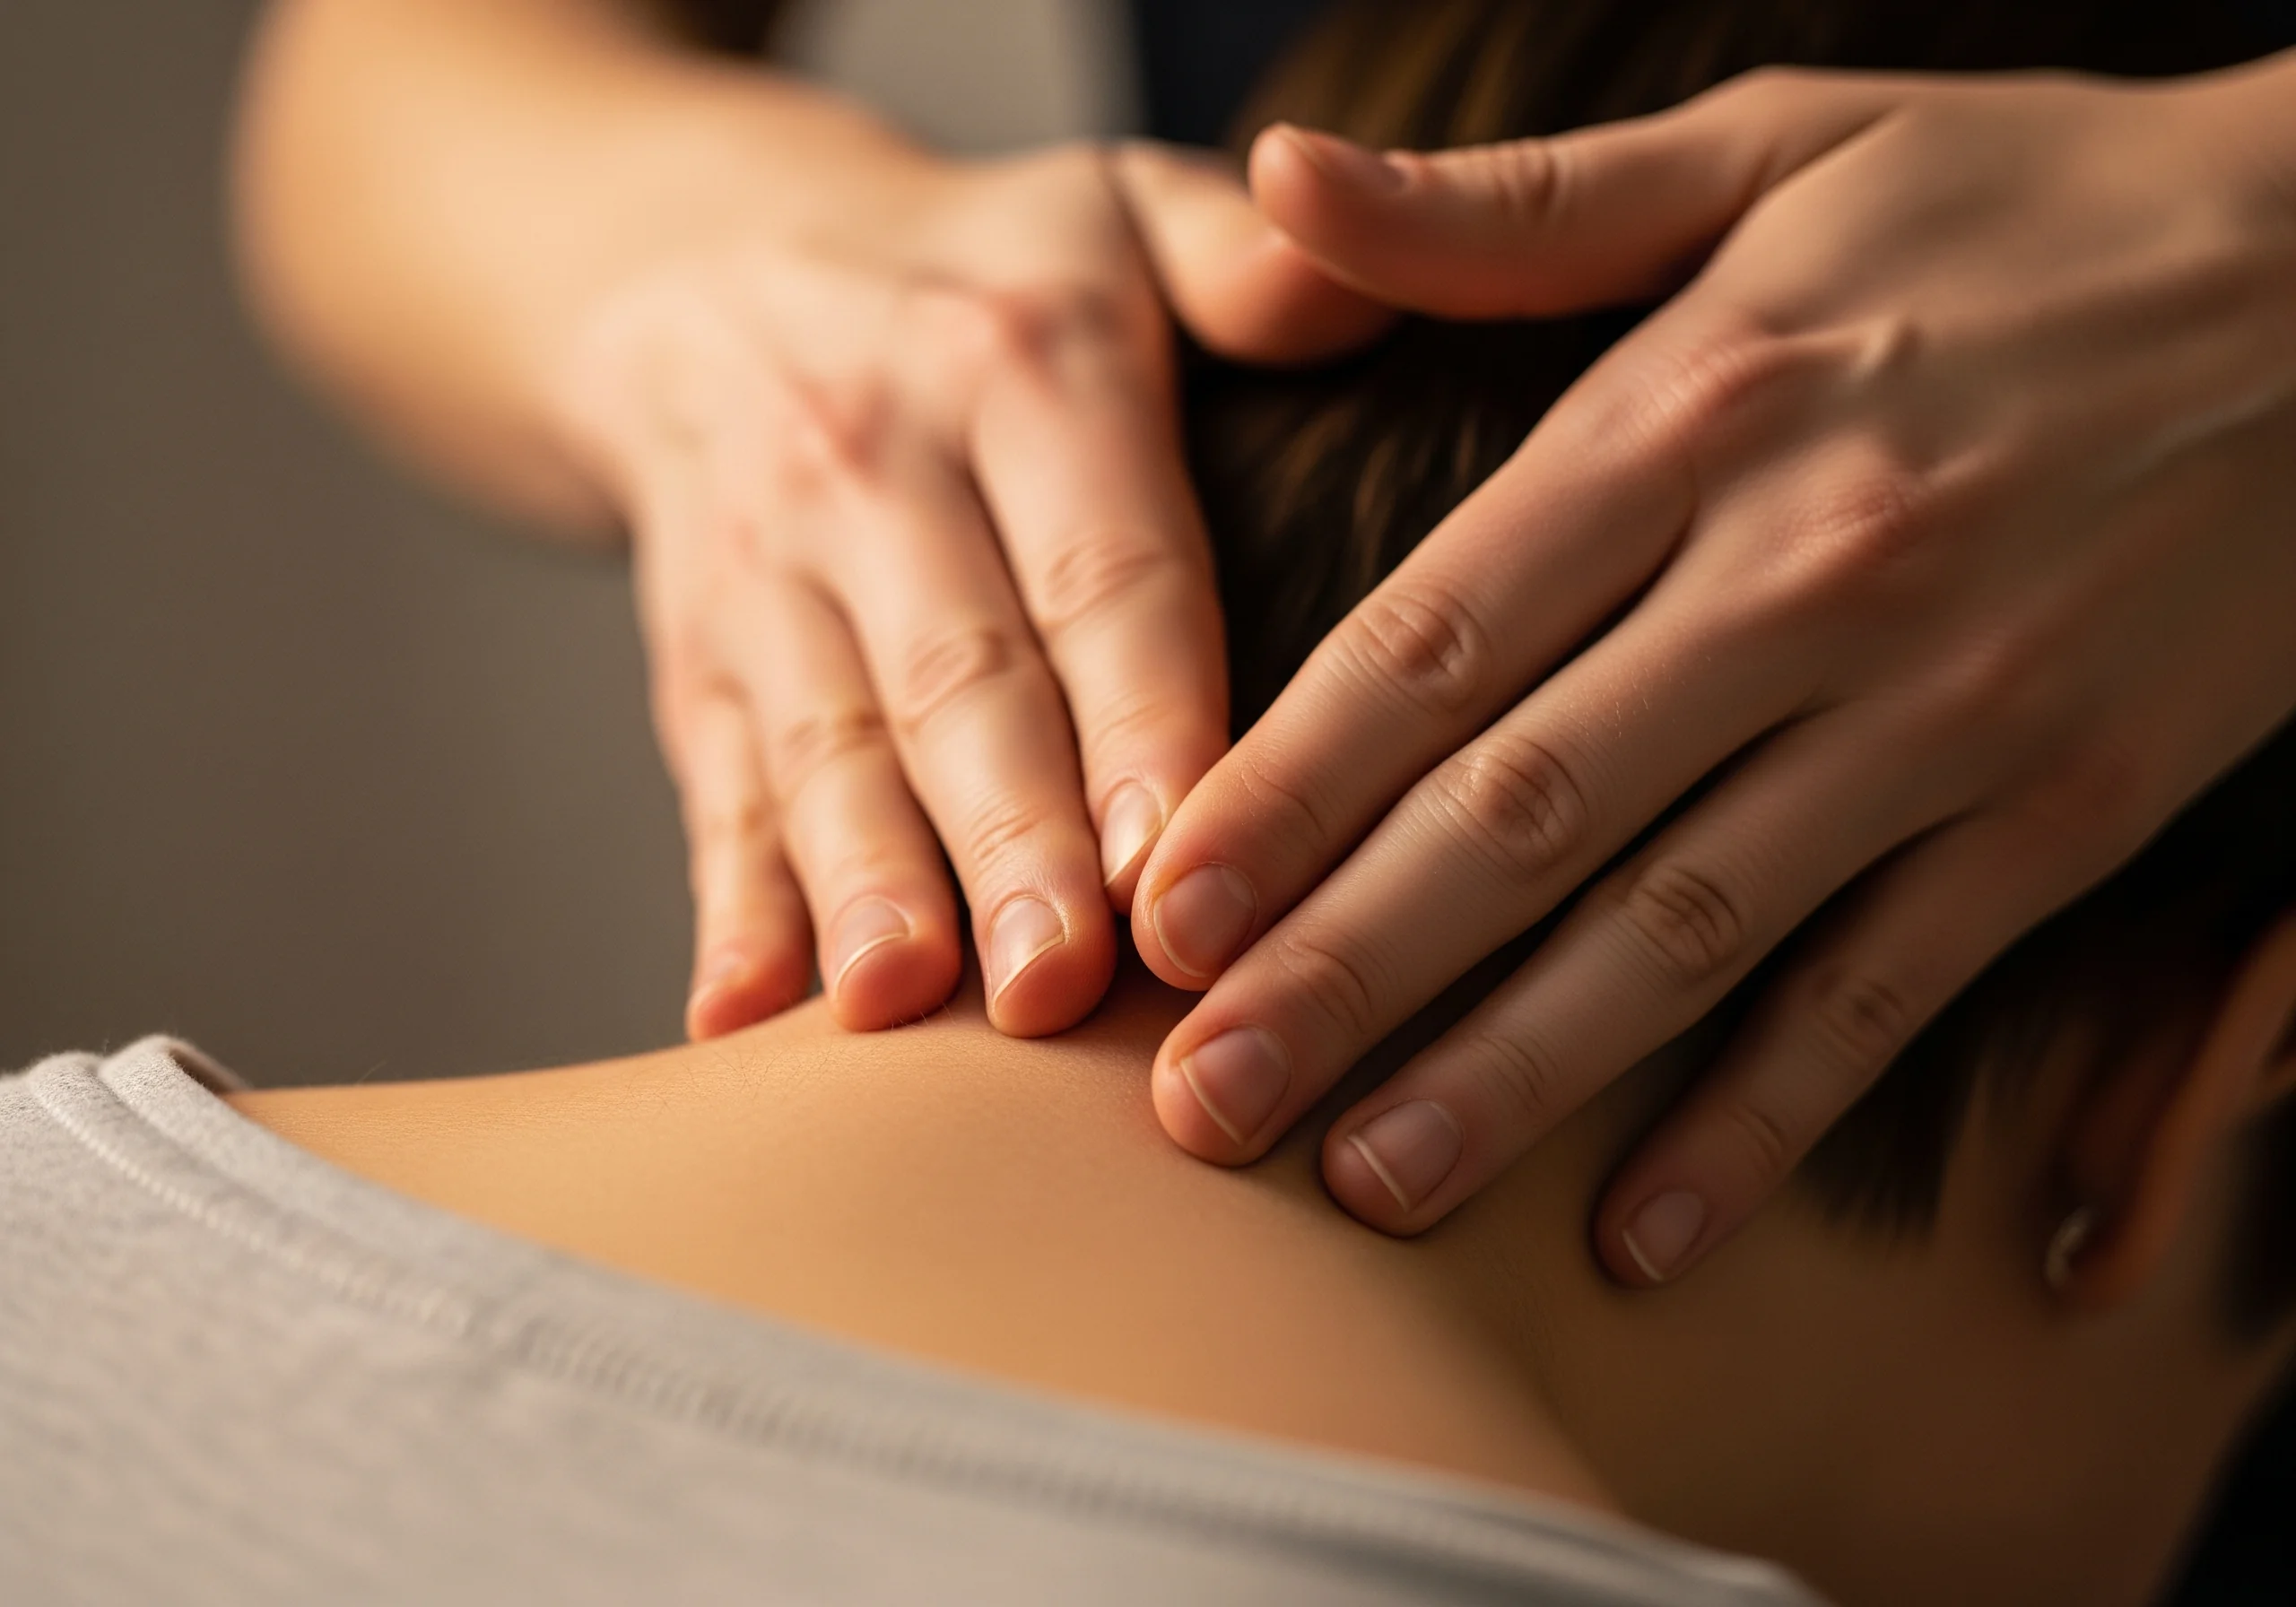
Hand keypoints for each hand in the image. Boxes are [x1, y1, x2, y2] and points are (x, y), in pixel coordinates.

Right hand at [549, 126, 1376, 1038]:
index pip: (1103, 566)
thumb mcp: (1122, 209)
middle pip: (959, 678)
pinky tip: (735, 1017)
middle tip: (1058, 984)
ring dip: (861, 884)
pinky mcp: (695, 662)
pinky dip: (726, 905)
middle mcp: (877, 467)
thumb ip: (1248, 259)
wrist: (704, 267)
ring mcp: (767, 573)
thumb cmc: (986, 278)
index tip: (1179, 854)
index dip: (1141, 715)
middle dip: (1008, 836)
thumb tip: (1359, 270)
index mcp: (1019, 366)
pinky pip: (712, 786)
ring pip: (824, 744)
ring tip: (896, 1009)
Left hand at [1130, 57, 2295, 1277]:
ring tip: (1362, 1184)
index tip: (1163, 913)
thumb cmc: (2022, 204)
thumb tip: (1272, 172)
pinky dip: (1766, 1120)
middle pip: (1524, 811)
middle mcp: (1804, 577)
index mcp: (1694, 413)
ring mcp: (1944, 712)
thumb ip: (1506, 204)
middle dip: (1345, 971)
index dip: (1287, 788)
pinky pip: (1887, 989)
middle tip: (1193, 1105)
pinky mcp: (2066, 811)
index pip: (1438, 638)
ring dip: (1511, 1075)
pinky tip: (1643, 1234)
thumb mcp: (1765, 146)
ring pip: (1682, 928)